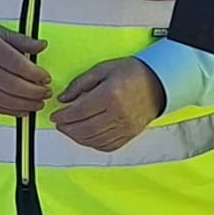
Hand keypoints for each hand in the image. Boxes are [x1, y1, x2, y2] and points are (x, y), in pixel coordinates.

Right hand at [0, 13, 51, 116]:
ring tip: (38, 104)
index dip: (36, 75)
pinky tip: (21, 111)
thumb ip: (20, 40)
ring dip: (25, 105)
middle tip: (47, 92)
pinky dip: (9, 111)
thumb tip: (42, 46)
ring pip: (5, 100)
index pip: (20, 66)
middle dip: (35, 92)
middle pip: (15, 86)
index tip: (46, 77)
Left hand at [49, 57, 164, 151]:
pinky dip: (92, 144)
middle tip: (59, 124)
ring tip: (70, 130)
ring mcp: (124, 127)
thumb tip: (63, 98)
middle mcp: (118, 114)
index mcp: (110, 95)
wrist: (158, 83)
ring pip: (94, 140)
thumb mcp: (103, 69)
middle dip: (67, 128)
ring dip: (77, 137)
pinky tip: (86, 137)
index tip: (56, 115)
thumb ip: (80, 83)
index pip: (79, 112)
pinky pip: (106, 146)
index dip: (64, 116)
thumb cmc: (132, 73)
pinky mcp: (129, 135)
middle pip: (84, 129)